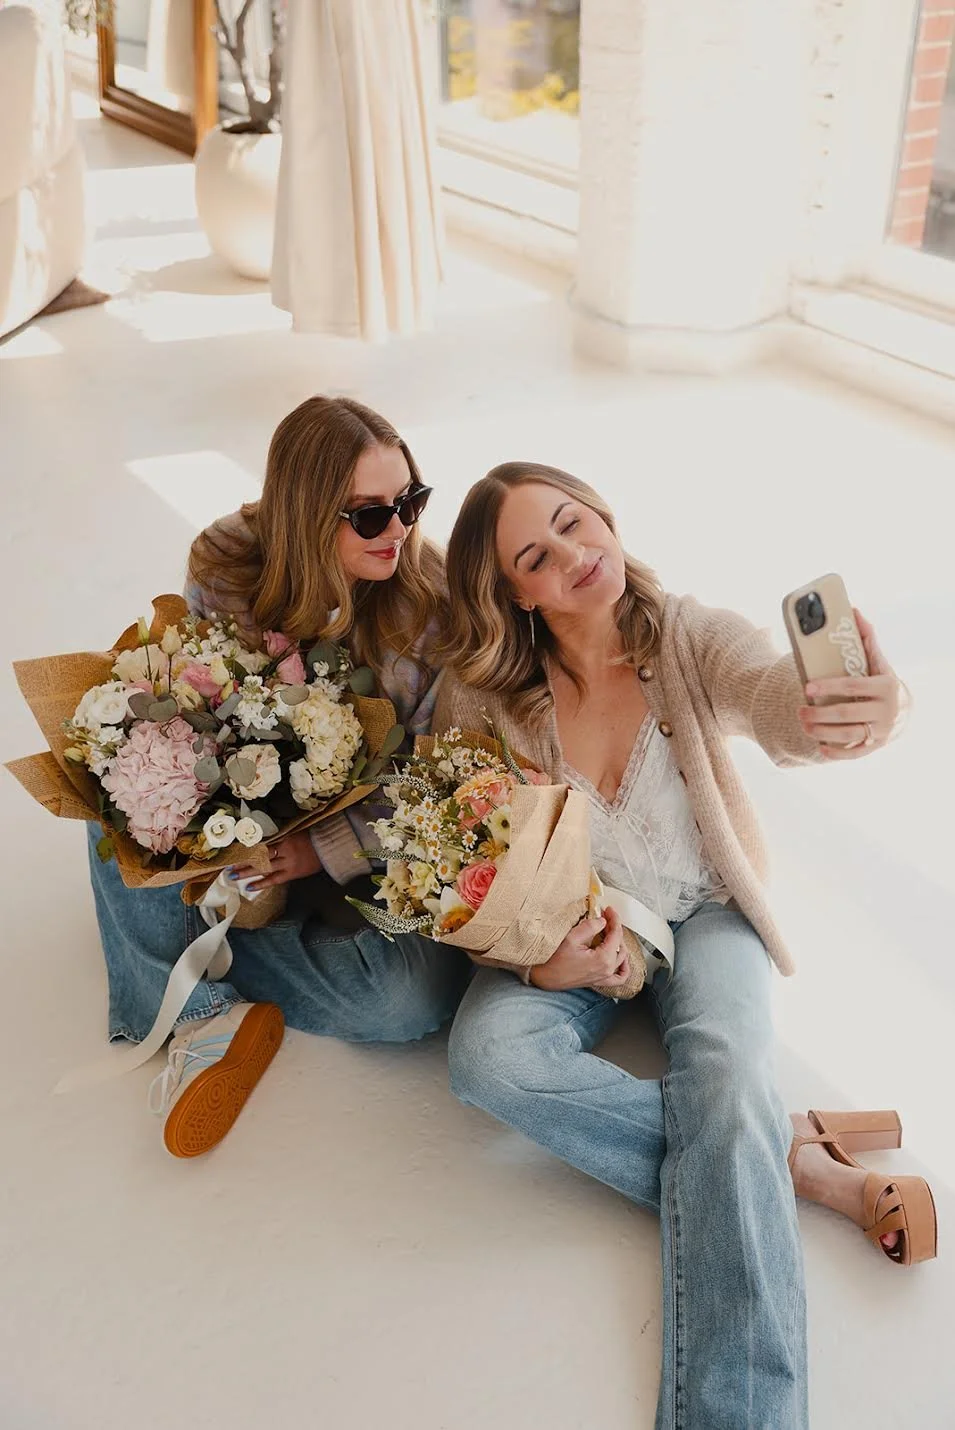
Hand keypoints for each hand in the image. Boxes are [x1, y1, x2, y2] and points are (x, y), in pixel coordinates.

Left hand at [233, 830, 321, 887]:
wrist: (328, 848)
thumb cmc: (310, 837)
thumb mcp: (294, 831)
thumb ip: (278, 834)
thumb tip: (259, 836)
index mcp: (284, 836)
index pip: (261, 841)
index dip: (246, 845)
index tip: (233, 847)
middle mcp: (284, 850)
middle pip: (259, 855)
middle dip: (243, 859)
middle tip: (227, 863)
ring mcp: (288, 863)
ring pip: (264, 868)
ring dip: (247, 872)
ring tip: (232, 875)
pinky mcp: (292, 873)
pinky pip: (274, 879)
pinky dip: (262, 883)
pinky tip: (249, 887)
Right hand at [530, 906, 630, 991]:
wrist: (547, 977)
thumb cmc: (556, 960)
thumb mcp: (572, 938)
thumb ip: (590, 927)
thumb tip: (602, 921)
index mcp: (603, 958)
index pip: (616, 934)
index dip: (614, 919)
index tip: (609, 910)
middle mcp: (607, 969)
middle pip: (620, 944)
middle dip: (615, 928)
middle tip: (606, 917)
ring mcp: (604, 976)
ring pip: (622, 958)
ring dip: (620, 943)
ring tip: (611, 932)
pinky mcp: (600, 980)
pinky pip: (620, 977)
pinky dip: (624, 968)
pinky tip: (622, 960)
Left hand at [797, 609, 902, 760]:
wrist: (903, 709)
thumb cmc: (882, 680)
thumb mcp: (877, 660)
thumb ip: (866, 638)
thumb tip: (853, 611)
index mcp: (886, 686)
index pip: (852, 686)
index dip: (829, 687)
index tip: (807, 688)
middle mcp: (887, 710)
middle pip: (847, 714)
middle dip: (820, 714)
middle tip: (799, 711)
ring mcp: (882, 730)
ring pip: (849, 734)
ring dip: (823, 732)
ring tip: (804, 725)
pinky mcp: (877, 745)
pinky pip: (856, 753)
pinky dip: (838, 752)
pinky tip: (821, 747)